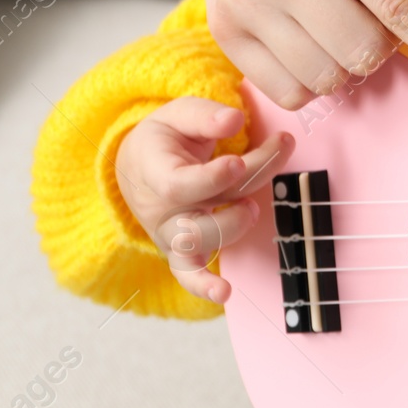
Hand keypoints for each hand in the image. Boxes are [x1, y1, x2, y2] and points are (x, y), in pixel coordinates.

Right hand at [115, 98, 294, 303]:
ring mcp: (172, 234)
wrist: (137, 166)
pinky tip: (224, 293)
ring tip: (253, 203)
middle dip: (244, 188)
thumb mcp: (178, 114)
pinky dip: (203, 287)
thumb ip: (205, 115)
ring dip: (236, 225)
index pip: (182, 184)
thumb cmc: (164, 139)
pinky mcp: (182, 251)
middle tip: (270, 156)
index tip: (236, 162)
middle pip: (202, 213)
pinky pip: (188, 275)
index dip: (211, 177)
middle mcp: (162, 210)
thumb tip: (234, 119)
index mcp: (156, 174)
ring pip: (204, 242)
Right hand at [200, 0, 407, 112]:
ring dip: (350, 62)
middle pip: (366, 51)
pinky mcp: (222, 26)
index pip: (402, 8)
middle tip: (370, 7)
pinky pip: (289, 92)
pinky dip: (313, 78)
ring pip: (329, 78)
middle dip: (387, 44)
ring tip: (337, 16)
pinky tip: (309, 36)